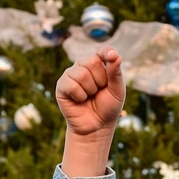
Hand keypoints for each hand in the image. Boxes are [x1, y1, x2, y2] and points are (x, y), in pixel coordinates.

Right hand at [55, 47, 125, 174]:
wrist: (96, 127)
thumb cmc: (107, 108)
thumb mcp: (117, 90)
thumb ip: (116, 73)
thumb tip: (116, 55)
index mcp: (99, 65)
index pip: (102, 51)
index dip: (107, 52)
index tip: (112, 55)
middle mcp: (83, 66)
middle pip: (92, 61)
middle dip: (100, 80)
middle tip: (99, 91)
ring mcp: (71, 75)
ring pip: (82, 74)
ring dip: (90, 90)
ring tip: (89, 97)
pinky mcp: (62, 85)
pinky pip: (71, 84)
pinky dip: (80, 96)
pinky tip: (80, 100)